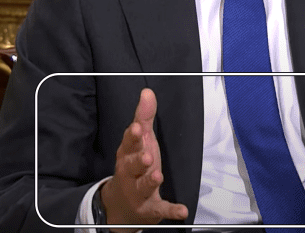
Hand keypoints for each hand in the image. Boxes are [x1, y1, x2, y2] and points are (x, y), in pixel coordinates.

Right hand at [100, 89, 187, 231]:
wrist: (122, 205)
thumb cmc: (134, 166)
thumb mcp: (140, 142)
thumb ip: (144, 117)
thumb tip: (147, 92)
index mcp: (127, 155)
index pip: (128, 144)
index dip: (132, 137)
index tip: (138, 128)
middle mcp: (130, 174)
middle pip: (132, 166)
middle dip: (138, 161)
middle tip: (147, 156)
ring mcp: (139, 193)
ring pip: (143, 187)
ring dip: (150, 182)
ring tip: (158, 176)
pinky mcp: (150, 209)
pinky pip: (161, 210)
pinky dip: (171, 210)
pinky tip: (182, 210)